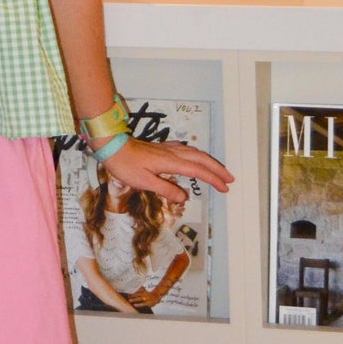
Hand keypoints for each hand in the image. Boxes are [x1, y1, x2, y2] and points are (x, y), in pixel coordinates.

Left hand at [103, 137, 233, 207]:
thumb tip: (184, 197)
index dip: (213, 179)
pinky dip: (197, 156)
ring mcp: (168, 148)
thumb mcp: (144, 182)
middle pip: (202, 159)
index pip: (198, 171)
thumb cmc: (125, 164)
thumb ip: (166, 189)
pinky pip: (186, 150)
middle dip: (217, 169)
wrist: (112, 146)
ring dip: (209, 162)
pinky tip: (195, 159)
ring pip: (195, 153)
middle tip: (229, 179)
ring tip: (218, 171)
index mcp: (171, 162)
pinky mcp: (162, 148)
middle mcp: (172, 153)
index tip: (225, 187)